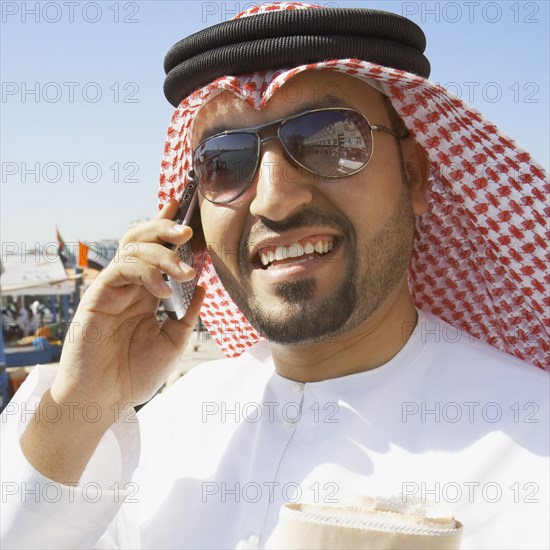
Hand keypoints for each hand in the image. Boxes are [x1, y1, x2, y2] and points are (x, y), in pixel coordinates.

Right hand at [50, 199, 204, 410]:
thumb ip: (187, 313)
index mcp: (147, 292)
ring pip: (133, 249)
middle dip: (165, 228)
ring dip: (162, 253)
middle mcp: (130, 285)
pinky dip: (145, 272)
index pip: (157, 251)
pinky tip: (162, 289)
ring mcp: (113, 288)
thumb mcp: (173, 340)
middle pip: (143, 240)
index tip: (184, 208)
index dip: (167, 229)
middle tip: (188, 230)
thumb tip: (205, 287)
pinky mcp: (98, 295)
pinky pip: (122, 269)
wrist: (104, 399)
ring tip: (184, 270)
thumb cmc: (135, 372)